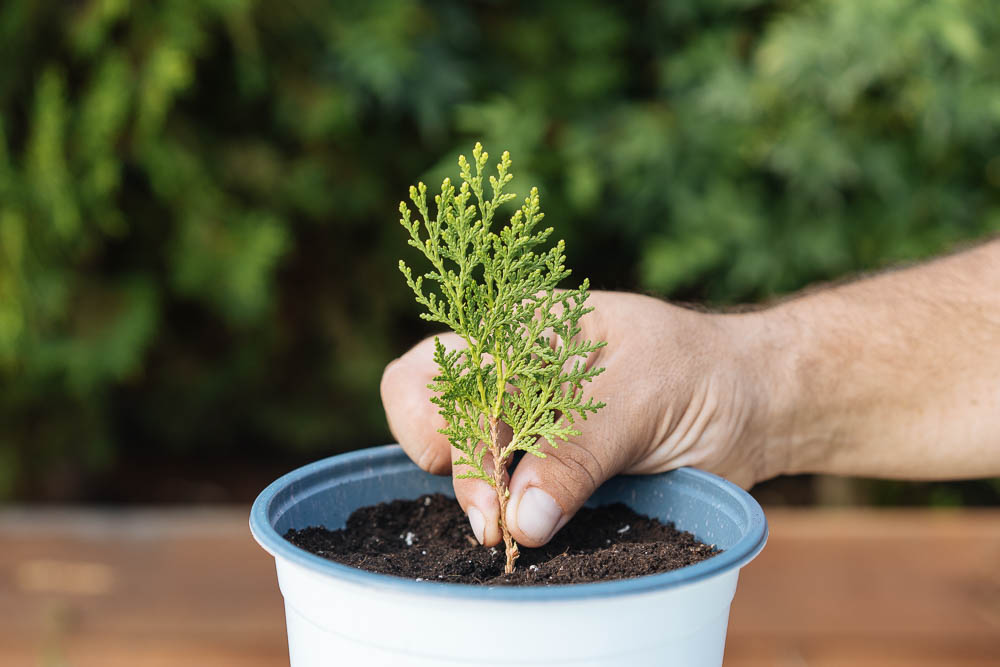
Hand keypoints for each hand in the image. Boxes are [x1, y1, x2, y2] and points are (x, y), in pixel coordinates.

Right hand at [380, 291, 777, 547]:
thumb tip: (521, 517)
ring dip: (480, 504)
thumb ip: (577, 449)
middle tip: (499, 526)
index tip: (478, 468)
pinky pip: (505, 499)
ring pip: (461, 465)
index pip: (436, 368)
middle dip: (460, 474)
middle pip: (434, 419)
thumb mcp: (640, 396)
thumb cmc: (699, 372)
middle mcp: (508, 376)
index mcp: (517, 330)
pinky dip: (506, 521)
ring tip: (513, 534)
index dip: (433, 420)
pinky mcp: (547, 473)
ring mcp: (525, 426)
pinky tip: (526, 534)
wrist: (751, 406)